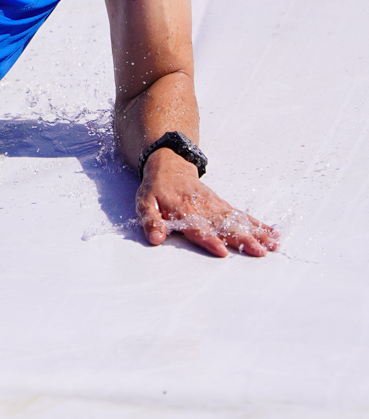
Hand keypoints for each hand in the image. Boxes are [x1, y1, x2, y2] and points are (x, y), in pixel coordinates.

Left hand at [136, 147, 278, 257]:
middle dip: (243, 239)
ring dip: (257, 234)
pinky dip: (258, 225)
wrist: (170, 167)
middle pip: (225, 227)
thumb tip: (155, 238)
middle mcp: (205, 210)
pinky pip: (242, 216)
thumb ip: (150, 221)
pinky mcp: (224, 206)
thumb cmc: (157, 190)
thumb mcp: (145, 204)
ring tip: (273, 246)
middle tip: (260, 251)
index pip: (198, 229)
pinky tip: (273, 234)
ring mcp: (217, 207)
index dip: (210, 240)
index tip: (223, 251)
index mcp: (185, 212)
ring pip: (239, 221)